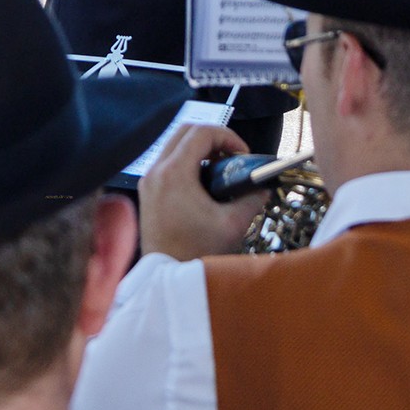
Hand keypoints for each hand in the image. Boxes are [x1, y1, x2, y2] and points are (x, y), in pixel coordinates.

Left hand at [138, 116, 257, 261]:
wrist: (167, 279)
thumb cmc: (196, 253)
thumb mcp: (232, 224)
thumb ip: (252, 199)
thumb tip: (262, 188)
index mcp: (174, 174)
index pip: (202, 132)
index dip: (228, 136)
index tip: (243, 154)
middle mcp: (155, 172)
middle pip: (185, 131)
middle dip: (213, 137)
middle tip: (233, 156)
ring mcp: (148, 181)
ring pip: (174, 144)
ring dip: (199, 148)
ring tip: (221, 169)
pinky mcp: (147, 192)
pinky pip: (167, 162)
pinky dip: (187, 161)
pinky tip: (204, 182)